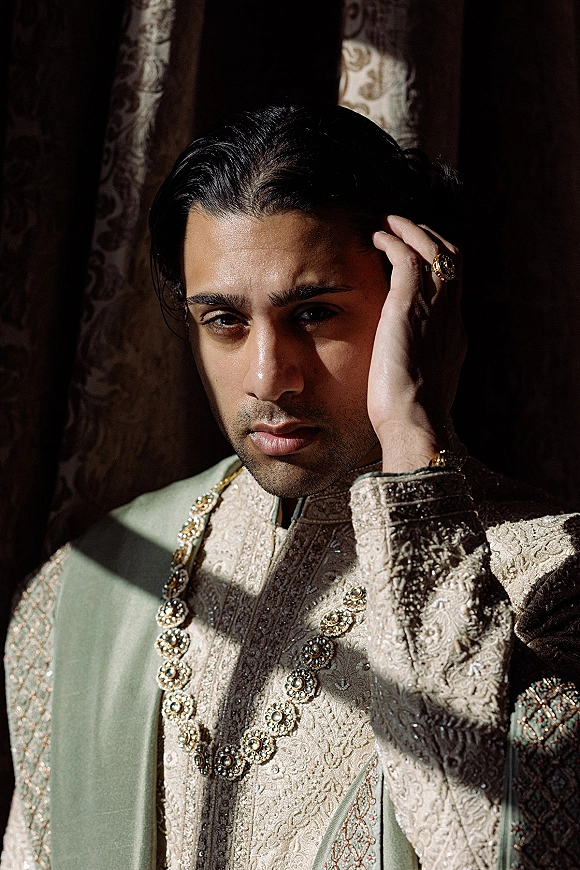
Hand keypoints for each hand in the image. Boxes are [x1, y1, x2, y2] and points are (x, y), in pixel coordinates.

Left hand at [367, 215, 466, 472]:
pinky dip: (393, 241)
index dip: (437, 266)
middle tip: (404, 229)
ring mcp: (433, 308)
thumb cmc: (407, 418)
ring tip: (388, 222)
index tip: (416, 256)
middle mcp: (450, 316)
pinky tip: (376, 237)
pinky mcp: (409, 305)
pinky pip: (406, 256)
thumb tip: (398, 368)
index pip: (452, 286)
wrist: (413, 424)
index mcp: (453, 336)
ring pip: (433, 249)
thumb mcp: (417, 388)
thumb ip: (414, 368)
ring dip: (410, 231)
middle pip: (452, 259)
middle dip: (429, 238)